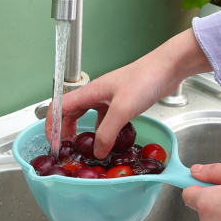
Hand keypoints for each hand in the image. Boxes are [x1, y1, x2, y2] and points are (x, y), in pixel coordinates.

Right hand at [45, 28, 210, 158]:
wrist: (167, 69)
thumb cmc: (144, 79)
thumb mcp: (122, 109)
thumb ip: (107, 132)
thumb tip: (98, 151)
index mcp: (90, 92)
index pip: (60, 107)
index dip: (52, 124)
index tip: (52, 141)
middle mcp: (97, 94)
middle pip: (72, 112)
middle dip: (66, 130)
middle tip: (67, 147)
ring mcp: (110, 98)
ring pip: (90, 116)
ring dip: (86, 131)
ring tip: (86, 147)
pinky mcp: (122, 103)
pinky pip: (106, 119)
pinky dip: (104, 130)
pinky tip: (109, 140)